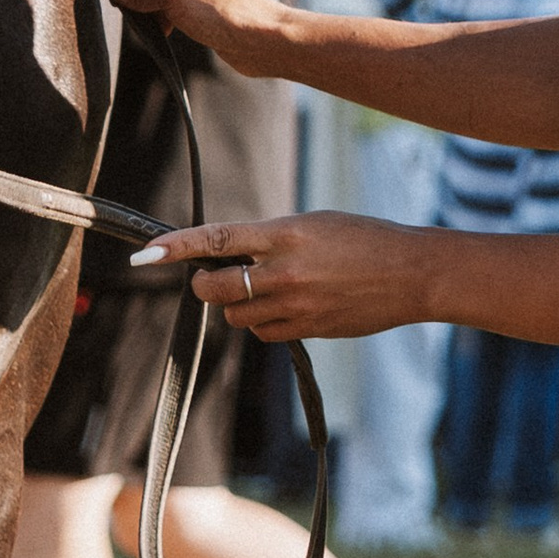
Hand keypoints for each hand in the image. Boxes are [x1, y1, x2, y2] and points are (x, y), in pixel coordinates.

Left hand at [131, 212, 433, 339]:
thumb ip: (270, 239)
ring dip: (237, 305)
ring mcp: (295, 305)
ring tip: (267, 289)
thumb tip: (229, 255)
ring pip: (236, 316)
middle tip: (212, 277)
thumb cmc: (364, 239)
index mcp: (285, 233)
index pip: (217, 239)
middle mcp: (284, 272)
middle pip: (214, 289)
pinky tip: (287, 308)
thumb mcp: (313, 224)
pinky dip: (263, 323)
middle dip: (204, 285)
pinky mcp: (308, 330)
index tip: (147, 254)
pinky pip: (264, 334)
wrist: (411, 273)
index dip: (176, 247)